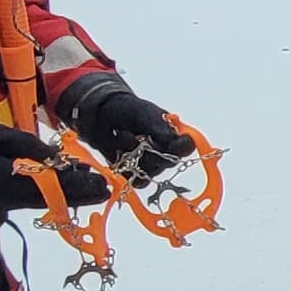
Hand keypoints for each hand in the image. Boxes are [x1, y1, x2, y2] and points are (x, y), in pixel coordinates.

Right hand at [0, 118, 97, 217]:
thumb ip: (29, 148)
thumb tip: (58, 158)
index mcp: (0, 181)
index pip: (47, 188)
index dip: (77, 188)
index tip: (101, 184)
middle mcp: (0, 200)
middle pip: (46, 201)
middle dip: (77, 196)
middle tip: (106, 190)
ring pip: (36, 202)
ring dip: (63, 194)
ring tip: (89, 184)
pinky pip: (22, 200)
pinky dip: (43, 193)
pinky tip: (60, 184)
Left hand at [74, 85, 195, 180]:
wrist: (104, 114)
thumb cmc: (129, 110)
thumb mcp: (145, 114)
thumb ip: (160, 128)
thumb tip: (173, 142)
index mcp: (172, 135)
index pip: (186, 147)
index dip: (181, 147)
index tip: (172, 141)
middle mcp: (165, 153)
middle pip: (167, 162)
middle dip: (150, 148)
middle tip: (138, 134)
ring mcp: (150, 166)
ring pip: (150, 171)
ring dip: (133, 152)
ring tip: (122, 135)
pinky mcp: (134, 174)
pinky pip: (135, 180)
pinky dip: (124, 166)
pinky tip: (118, 151)